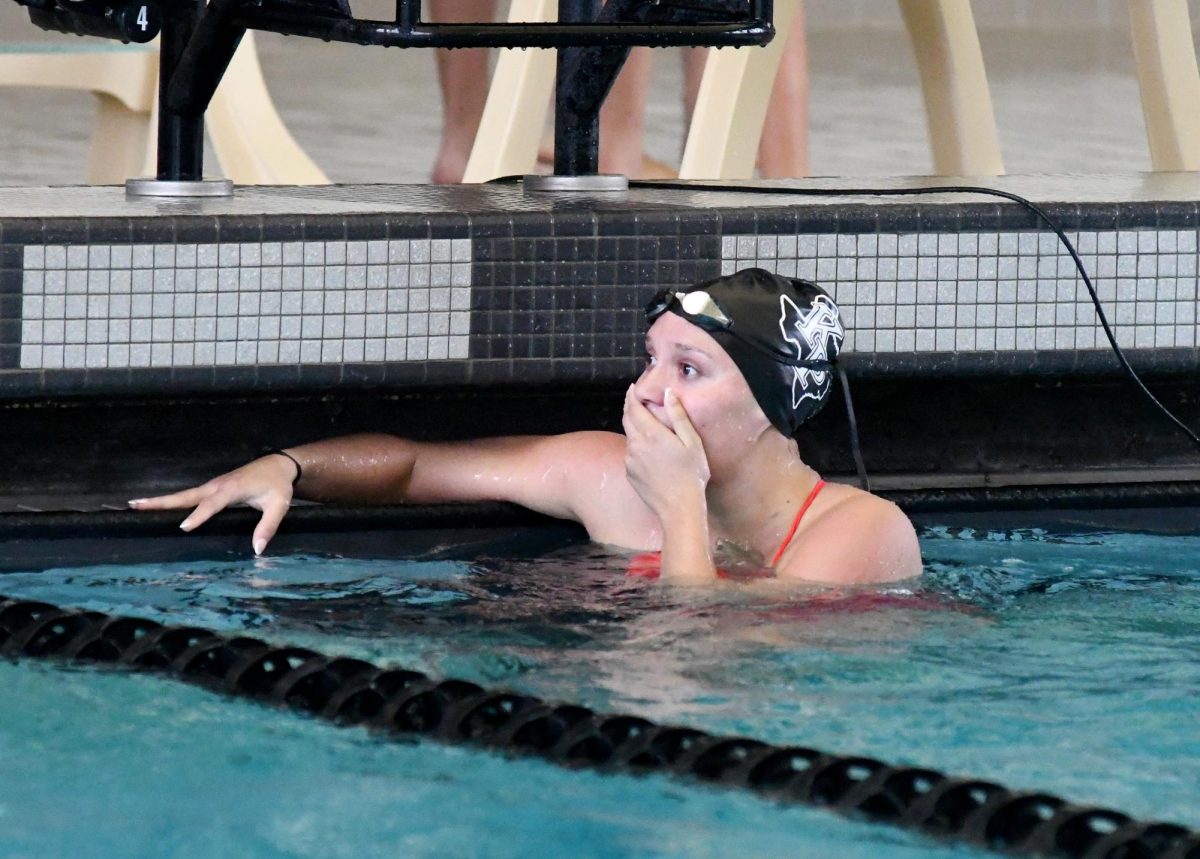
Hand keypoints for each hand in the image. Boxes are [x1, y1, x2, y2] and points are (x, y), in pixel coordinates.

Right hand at [127, 453, 298, 554]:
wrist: (278, 465)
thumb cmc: (278, 486)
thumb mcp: (278, 506)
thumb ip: (268, 527)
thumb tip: (257, 550)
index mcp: (231, 489)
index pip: (212, 504)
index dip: (199, 515)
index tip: (183, 527)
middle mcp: (217, 486)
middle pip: (186, 496)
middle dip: (161, 501)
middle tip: (135, 505)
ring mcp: (212, 486)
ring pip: (183, 495)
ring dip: (160, 500)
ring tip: (135, 505)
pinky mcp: (212, 488)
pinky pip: (189, 496)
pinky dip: (172, 501)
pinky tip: (159, 507)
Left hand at [621, 385, 710, 517]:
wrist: (678, 507)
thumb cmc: (691, 474)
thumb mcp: (692, 442)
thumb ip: (678, 416)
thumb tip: (668, 393)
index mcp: (651, 434)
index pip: (634, 407)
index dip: (632, 395)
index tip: (633, 387)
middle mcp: (635, 445)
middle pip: (627, 419)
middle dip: (630, 407)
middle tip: (636, 400)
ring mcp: (630, 460)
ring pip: (629, 436)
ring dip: (634, 427)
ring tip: (647, 425)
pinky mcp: (629, 473)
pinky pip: (630, 454)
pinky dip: (636, 446)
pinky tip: (649, 451)